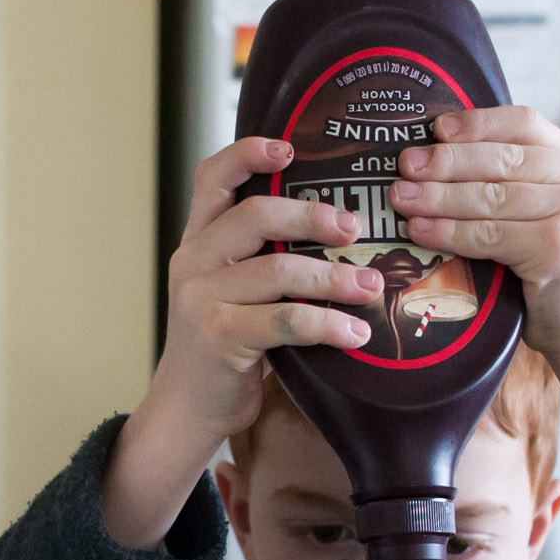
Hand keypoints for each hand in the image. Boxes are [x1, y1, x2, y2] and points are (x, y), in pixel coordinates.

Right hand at [101, 136, 383, 549]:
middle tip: (355, 230)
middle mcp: (193, 261)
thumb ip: (262, 256)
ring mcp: (201, 299)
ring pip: (279, 270)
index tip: (290, 149)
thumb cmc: (224, 345)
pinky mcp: (219, 338)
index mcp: (198, 240)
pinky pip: (287, 321)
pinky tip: (357, 334)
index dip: (248, 154)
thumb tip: (338, 225)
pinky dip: (329, 325)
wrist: (187, 410)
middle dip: (314, 217)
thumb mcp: (233, 289)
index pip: (212, 177)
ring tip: (372, 288)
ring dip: (335, 279)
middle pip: (256, 215)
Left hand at [392, 106, 559, 357]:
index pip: (524, 123)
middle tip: (405, 165)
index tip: (435, 128)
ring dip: (439, 196)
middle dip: (447, 161)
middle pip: (502, 158)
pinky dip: (450, 231)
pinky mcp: (559, 246)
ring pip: (491, 195)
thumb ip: (511, 183)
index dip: (477, 123)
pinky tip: (421, 231)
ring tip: (402, 198)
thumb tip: (435, 156)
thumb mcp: (542, 214)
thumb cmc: (552, 272)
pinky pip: (490, 233)